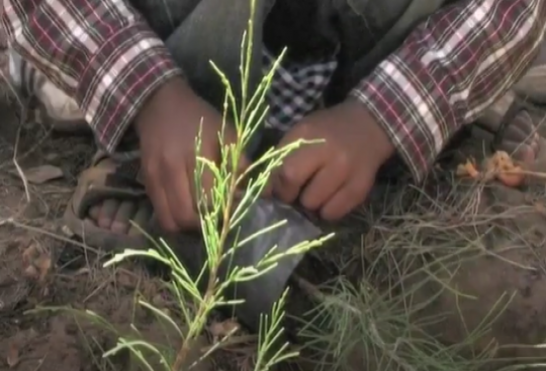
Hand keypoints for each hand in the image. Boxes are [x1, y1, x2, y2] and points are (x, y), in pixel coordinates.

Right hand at [135, 77, 248, 230]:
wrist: (160, 104)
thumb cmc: (200, 119)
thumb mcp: (228, 133)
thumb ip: (241, 164)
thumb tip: (255, 194)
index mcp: (199, 155)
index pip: (211, 201)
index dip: (223, 214)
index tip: (233, 211)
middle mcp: (173, 169)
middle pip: (188, 217)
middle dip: (205, 226)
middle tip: (217, 220)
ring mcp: (156, 177)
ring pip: (170, 221)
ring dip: (187, 227)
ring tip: (201, 219)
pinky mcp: (146, 181)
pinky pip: (159, 214)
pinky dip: (174, 219)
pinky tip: (186, 210)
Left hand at [271, 99, 394, 219]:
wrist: (369, 125)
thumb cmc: (327, 130)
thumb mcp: (301, 133)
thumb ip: (282, 158)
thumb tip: (266, 192)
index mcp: (307, 134)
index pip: (282, 171)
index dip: (274, 187)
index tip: (274, 191)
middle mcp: (328, 152)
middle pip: (296, 188)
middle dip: (290, 195)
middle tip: (295, 191)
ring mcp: (346, 170)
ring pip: (314, 204)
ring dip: (310, 202)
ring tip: (317, 190)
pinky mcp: (360, 187)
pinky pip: (334, 213)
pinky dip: (328, 210)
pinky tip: (330, 196)